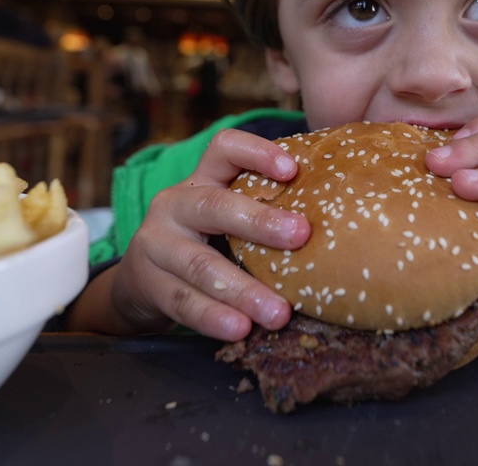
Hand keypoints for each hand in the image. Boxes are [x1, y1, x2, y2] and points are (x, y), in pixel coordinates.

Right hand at [91, 129, 310, 340]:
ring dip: (243, 289)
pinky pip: (184, 301)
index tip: (293, 170)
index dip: (257, 153)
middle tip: (301, 236)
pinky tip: (241, 329)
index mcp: (200, 181)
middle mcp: (175, 205)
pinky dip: (214, 317)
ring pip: (200, 264)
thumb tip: (338, 223)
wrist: (139, 280)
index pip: (224, 149)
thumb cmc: (204, 243)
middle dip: (259, 221)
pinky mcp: (148, 284)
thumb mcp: (225, 219)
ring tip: (278, 313)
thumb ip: (261, 213)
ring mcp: (157, 245)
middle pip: (214, 205)